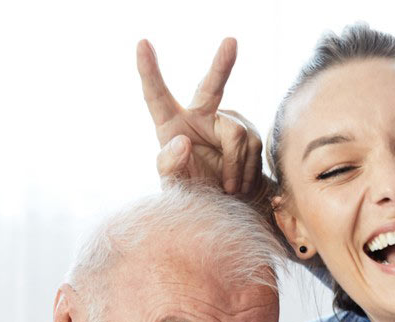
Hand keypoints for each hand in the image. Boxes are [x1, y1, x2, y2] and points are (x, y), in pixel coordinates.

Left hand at [136, 38, 267, 197]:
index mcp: (171, 124)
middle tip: (230, 42)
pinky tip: (239, 184)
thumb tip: (183, 141)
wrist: (225, 205)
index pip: (156, 96)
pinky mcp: (249, 132)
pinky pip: (252, 147)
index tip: (142, 43)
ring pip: (237, 135)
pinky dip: (246, 170)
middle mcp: (200, 116)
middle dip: (222, 64)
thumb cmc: (192, 192)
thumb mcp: (175, 185)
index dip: (148, 70)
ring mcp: (226, 121)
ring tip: (229, 187)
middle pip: (210, 87)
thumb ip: (171, 166)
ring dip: (234, 166)